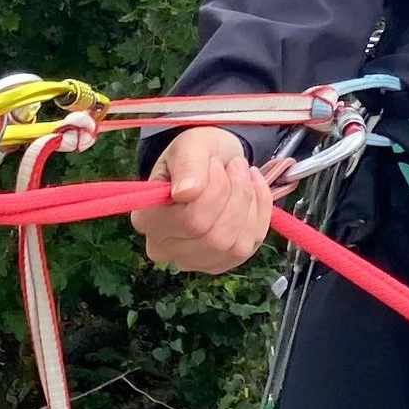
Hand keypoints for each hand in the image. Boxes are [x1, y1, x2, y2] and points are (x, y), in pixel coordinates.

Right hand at [137, 127, 274, 275]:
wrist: (215, 162)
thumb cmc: (197, 153)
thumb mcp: (190, 144)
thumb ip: (187, 164)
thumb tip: (187, 192)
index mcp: (147, 219)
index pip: (191, 221)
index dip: (216, 191)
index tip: (217, 163)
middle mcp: (164, 248)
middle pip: (215, 238)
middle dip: (237, 195)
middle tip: (236, 166)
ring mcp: (193, 260)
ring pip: (236, 245)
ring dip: (249, 203)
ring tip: (243, 176)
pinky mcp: (221, 263)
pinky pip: (252, 245)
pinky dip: (260, 213)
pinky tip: (254, 191)